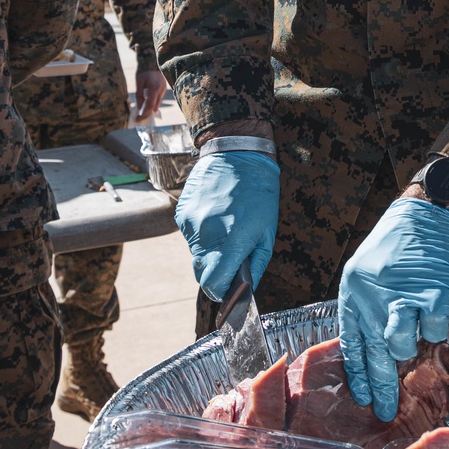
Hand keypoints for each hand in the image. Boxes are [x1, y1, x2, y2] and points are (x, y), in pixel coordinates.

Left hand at [135, 69, 167, 120]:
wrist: (153, 62)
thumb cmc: (144, 72)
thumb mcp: (139, 83)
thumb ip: (139, 95)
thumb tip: (139, 107)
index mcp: (154, 89)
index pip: (149, 105)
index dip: (144, 113)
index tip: (138, 118)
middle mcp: (161, 91)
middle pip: (154, 107)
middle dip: (147, 114)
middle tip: (139, 118)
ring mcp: (164, 90)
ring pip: (157, 104)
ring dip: (150, 109)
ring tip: (142, 112)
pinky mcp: (164, 89)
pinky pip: (158, 100)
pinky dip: (153, 103)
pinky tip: (147, 104)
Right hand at [173, 151, 278, 300]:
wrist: (237, 156)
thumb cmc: (259, 195)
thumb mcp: (267, 232)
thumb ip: (255, 265)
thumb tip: (245, 290)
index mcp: (231, 242)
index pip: (213, 284)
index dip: (220, 292)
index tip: (227, 289)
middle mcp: (206, 235)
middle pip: (201, 273)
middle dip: (214, 273)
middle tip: (230, 259)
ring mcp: (191, 224)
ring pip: (195, 254)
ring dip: (209, 251)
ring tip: (225, 228)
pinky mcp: (182, 214)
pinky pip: (190, 236)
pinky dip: (201, 234)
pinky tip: (215, 216)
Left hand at [338, 197, 448, 421]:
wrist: (427, 213)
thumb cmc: (399, 246)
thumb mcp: (368, 273)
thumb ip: (368, 309)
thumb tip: (374, 353)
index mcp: (353, 291)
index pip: (351, 343)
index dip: (358, 374)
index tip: (362, 398)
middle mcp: (372, 296)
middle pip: (375, 354)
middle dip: (381, 388)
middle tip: (385, 412)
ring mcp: (402, 295)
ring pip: (401, 346)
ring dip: (409, 347)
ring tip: (415, 331)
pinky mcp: (433, 294)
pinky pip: (433, 331)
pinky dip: (435, 328)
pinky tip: (433, 314)